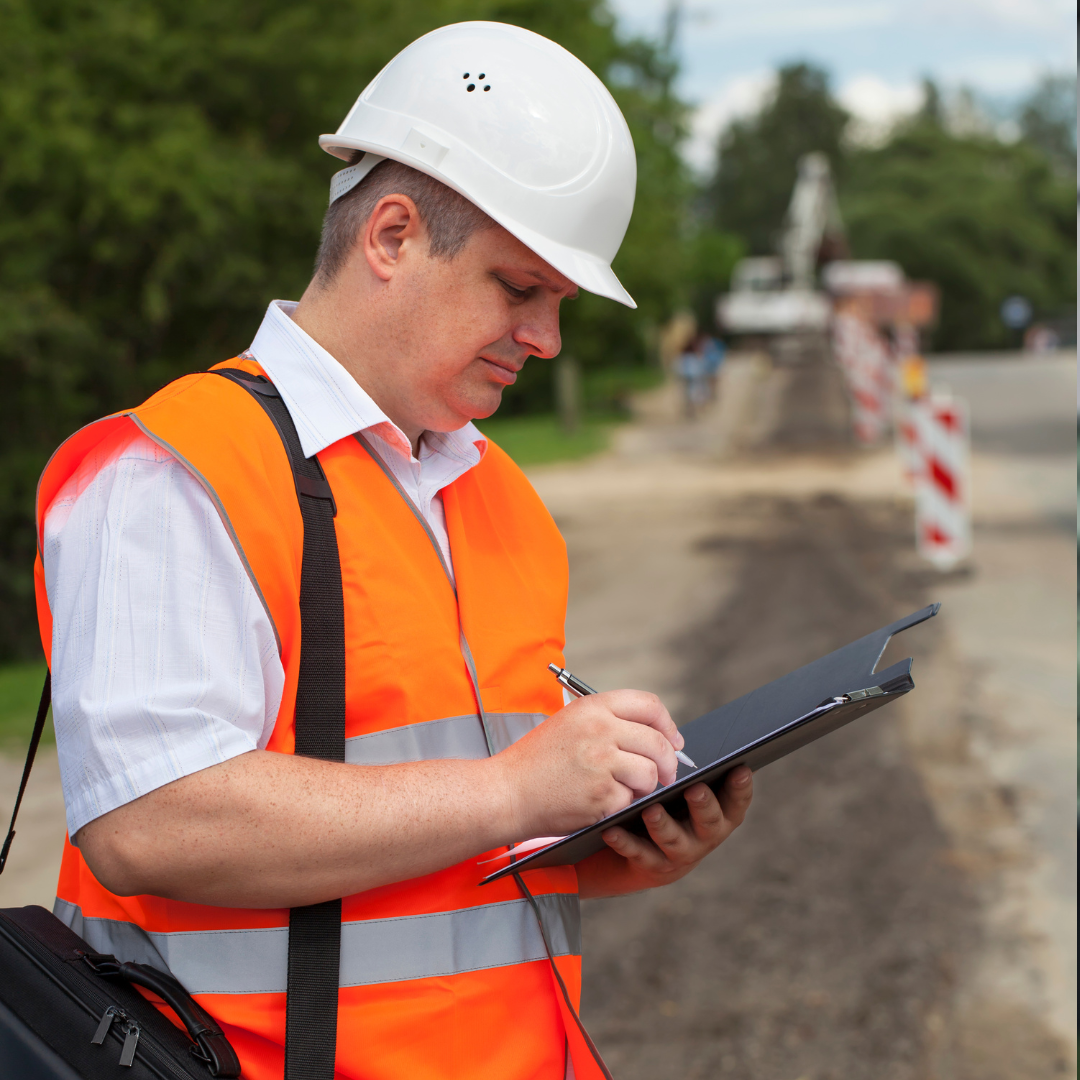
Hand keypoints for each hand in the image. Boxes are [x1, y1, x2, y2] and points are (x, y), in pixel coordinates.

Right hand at [492, 690, 684, 839]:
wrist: (506, 792)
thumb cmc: (536, 761)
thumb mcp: (569, 723)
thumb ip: (609, 722)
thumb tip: (656, 734)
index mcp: (592, 707)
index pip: (649, 705)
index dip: (667, 724)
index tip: (673, 740)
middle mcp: (600, 730)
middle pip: (657, 742)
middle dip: (668, 762)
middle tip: (665, 774)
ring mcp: (602, 763)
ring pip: (650, 773)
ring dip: (645, 786)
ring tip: (628, 790)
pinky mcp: (602, 796)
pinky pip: (631, 800)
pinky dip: (622, 806)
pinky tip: (603, 803)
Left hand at [577, 766, 752, 897]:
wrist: (651, 848)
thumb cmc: (673, 802)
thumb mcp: (688, 788)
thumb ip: (692, 770)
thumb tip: (682, 738)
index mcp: (720, 813)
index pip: (737, 801)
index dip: (741, 787)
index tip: (740, 769)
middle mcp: (706, 835)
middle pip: (710, 821)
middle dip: (703, 805)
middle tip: (695, 788)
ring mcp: (681, 852)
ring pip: (673, 840)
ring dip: (662, 825)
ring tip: (651, 810)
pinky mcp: (652, 864)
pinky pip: (638, 853)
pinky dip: (625, 842)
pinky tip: (612, 829)